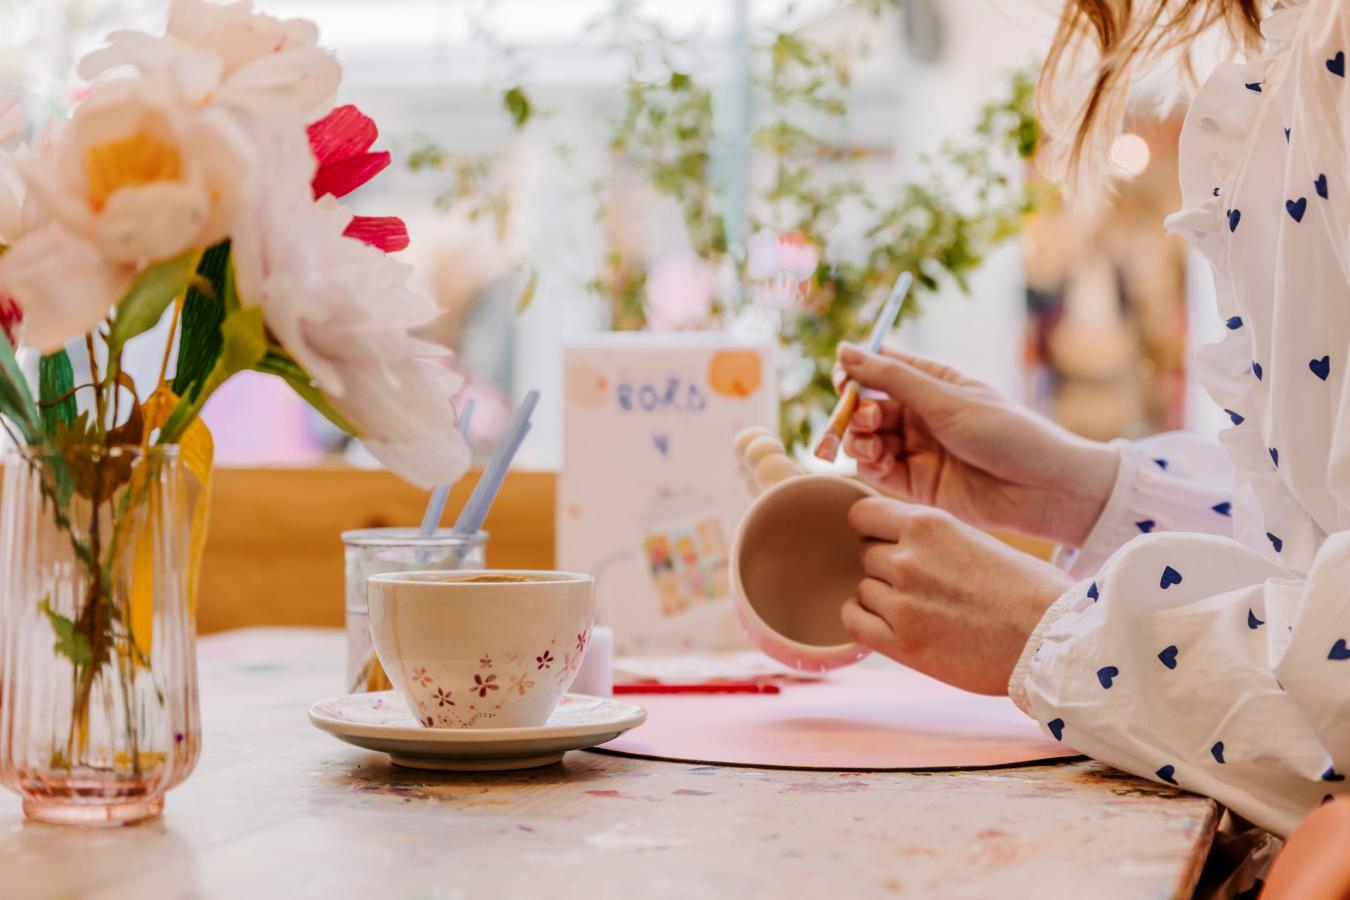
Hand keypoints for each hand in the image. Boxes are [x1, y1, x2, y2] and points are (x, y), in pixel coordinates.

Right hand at [835, 344, 1117, 547]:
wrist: (1043, 489)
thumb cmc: (1005, 434)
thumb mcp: (946, 400)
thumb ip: (892, 377)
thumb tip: (844, 349)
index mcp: (932, 382)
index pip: (880, 368)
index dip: (855, 372)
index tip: (842, 381)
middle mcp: (921, 413)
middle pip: (867, 406)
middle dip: (855, 411)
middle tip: (864, 419)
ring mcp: (917, 448)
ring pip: (867, 438)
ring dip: (859, 438)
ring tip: (870, 443)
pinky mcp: (916, 482)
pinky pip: (878, 469)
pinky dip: (869, 464)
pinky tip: (877, 461)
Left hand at [843, 498, 1072, 694]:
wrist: (1053, 641)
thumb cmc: (1029, 591)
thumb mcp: (975, 540)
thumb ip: (933, 538)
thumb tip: (896, 540)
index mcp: (928, 525)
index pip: (862, 515)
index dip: (872, 530)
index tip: (887, 543)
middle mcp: (907, 559)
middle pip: (865, 555)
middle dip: (886, 568)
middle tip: (923, 586)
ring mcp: (901, 602)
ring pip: (862, 589)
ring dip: (882, 598)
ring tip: (923, 610)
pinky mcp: (902, 643)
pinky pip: (854, 621)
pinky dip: (866, 621)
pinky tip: (893, 625)